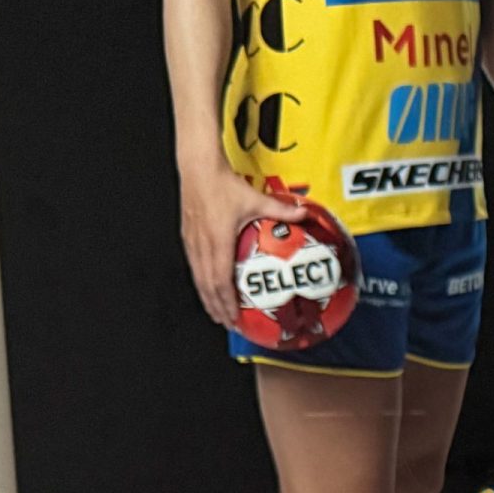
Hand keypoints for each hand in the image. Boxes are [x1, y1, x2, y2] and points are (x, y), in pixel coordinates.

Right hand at [177, 164, 305, 327]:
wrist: (197, 168)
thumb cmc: (223, 184)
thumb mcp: (256, 199)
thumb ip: (282, 210)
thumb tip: (304, 214)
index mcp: (218, 240)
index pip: (221, 280)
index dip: (226, 301)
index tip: (234, 317)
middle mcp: (202, 244)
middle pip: (207, 286)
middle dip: (217, 307)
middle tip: (228, 324)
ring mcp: (193, 241)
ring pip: (198, 278)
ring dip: (207, 298)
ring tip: (217, 313)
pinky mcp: (188, 236)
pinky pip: (194, 266)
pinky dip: (202, 282)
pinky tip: (208, 288)